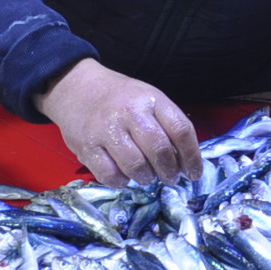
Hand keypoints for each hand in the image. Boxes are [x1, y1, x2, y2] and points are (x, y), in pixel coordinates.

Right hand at [35, 58, 202, 186]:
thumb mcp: (148, 98)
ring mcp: (106, 130)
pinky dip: (122, 182)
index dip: (192, 156)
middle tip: (170, 178)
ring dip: (146, 178)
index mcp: (150, 99)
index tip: (194, 172)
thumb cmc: (119, 97)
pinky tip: (125, 176)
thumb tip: (185, 162)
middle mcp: (129, 113)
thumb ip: (166, 124)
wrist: (76, 87)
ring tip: (147, 176)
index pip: (181, 130)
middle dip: (169, 171)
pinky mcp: (86, 147)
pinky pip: (110, 175)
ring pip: (136, 166)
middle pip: (159, 150)